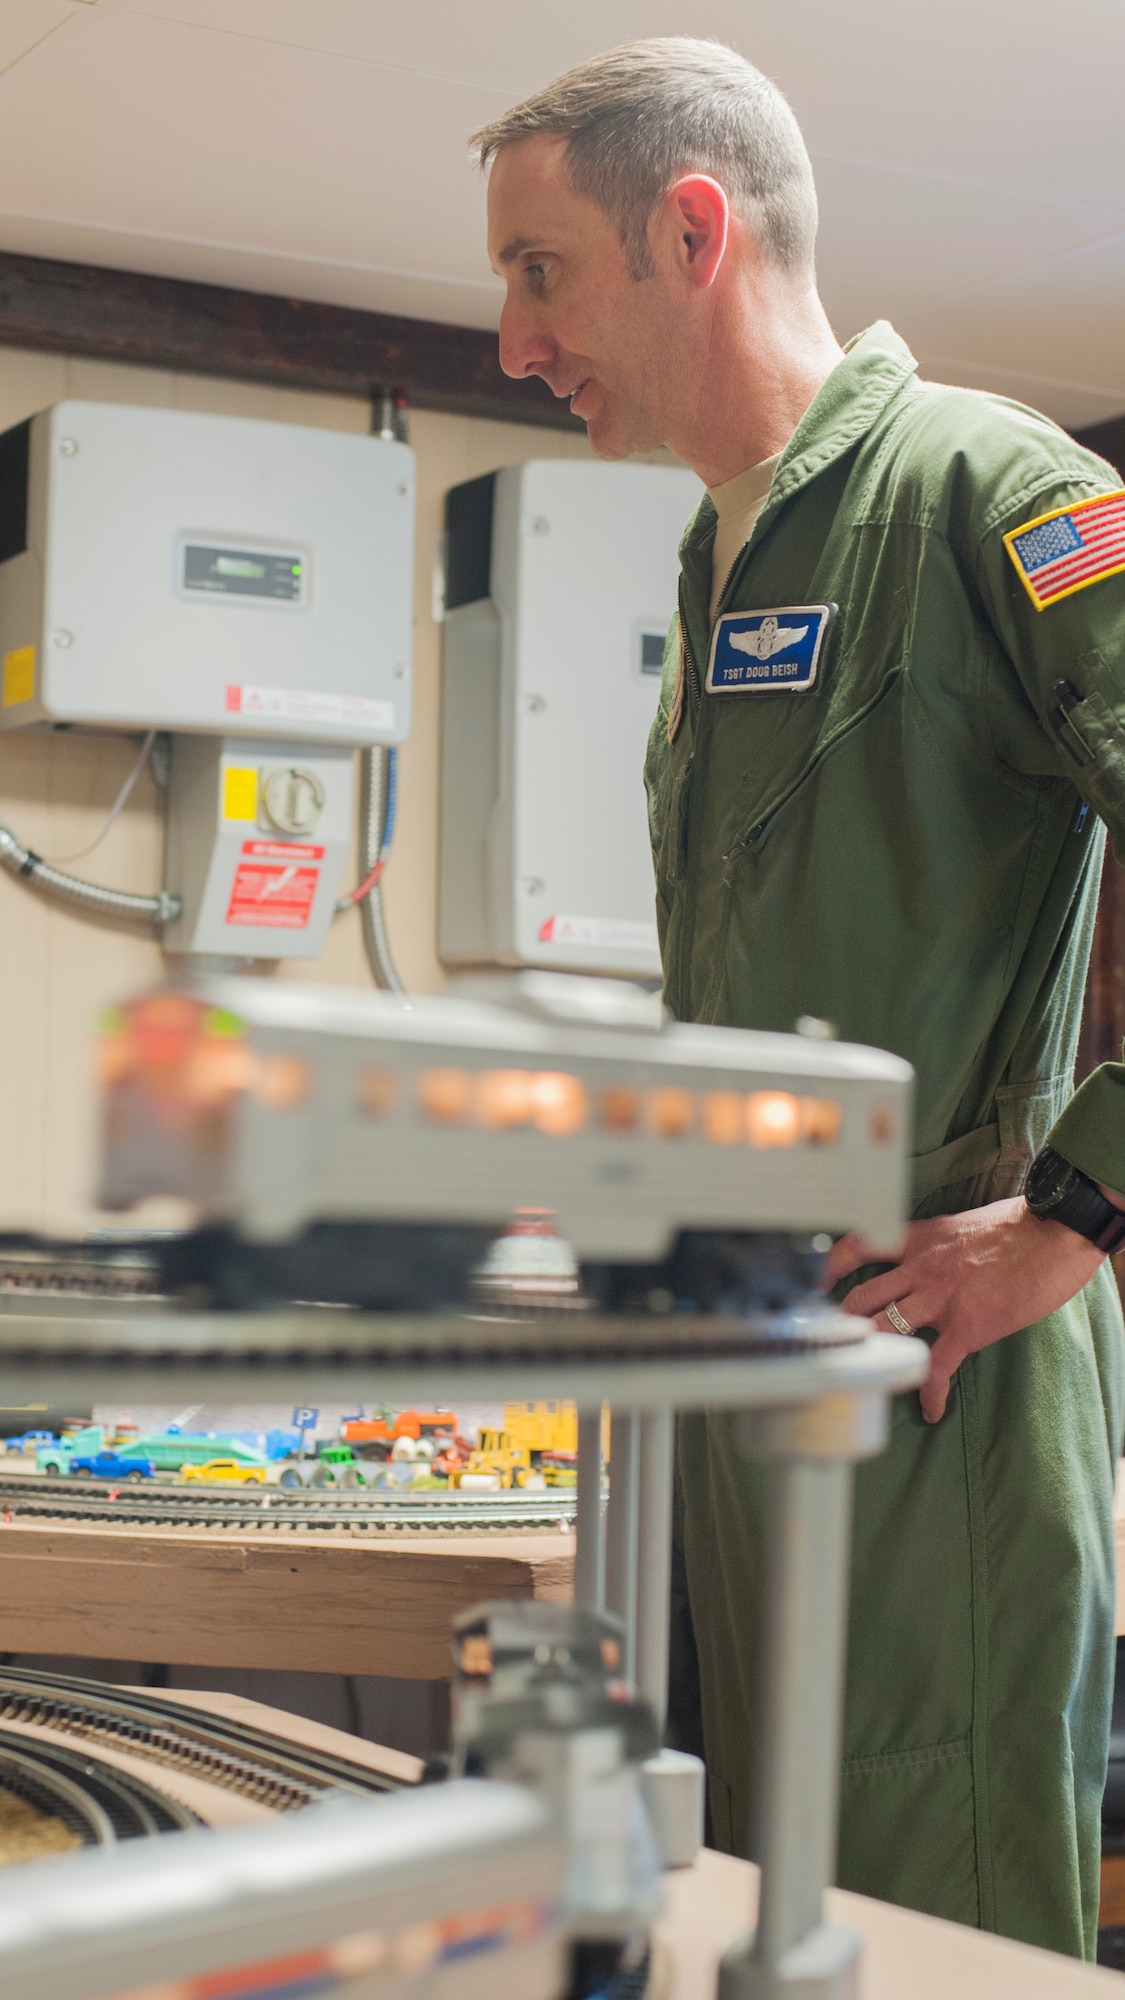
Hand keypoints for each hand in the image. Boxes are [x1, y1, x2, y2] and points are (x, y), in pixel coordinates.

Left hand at [825, 1198, 1105, 1423]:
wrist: (1055, 1233)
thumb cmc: (1018, 1224)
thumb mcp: (962, 1223)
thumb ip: (938, 1242)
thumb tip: (931, 1255)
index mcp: (919, 1238)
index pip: (859, 1244)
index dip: (832, 1264)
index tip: (821, 1280)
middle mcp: (921, 1267)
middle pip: (864, 1296)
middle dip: (845, 1321)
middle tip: (838, 1339)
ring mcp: (940, 1298)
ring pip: (888, 1329)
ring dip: (878, 1354)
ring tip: (874, 1373)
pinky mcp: (966, 1328)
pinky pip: (935, 1366)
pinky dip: (930, 1393)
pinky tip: (931, 1409)